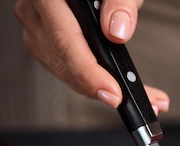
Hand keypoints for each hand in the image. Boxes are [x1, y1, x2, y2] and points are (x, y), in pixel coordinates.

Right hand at [14, 0, 168, 112]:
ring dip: (102, 88)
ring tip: (145, 97)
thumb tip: (117, 32)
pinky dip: (94, 80)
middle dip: (103, 88)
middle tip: (146, 101)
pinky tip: (118, 84)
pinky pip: (66, 69)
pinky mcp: (45, 40)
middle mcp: (34, 10)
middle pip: (64, 62)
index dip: (90, 74)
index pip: (66, 41)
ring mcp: (36, 27)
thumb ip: (120, 3)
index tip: (114, 94)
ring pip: (65, 71)